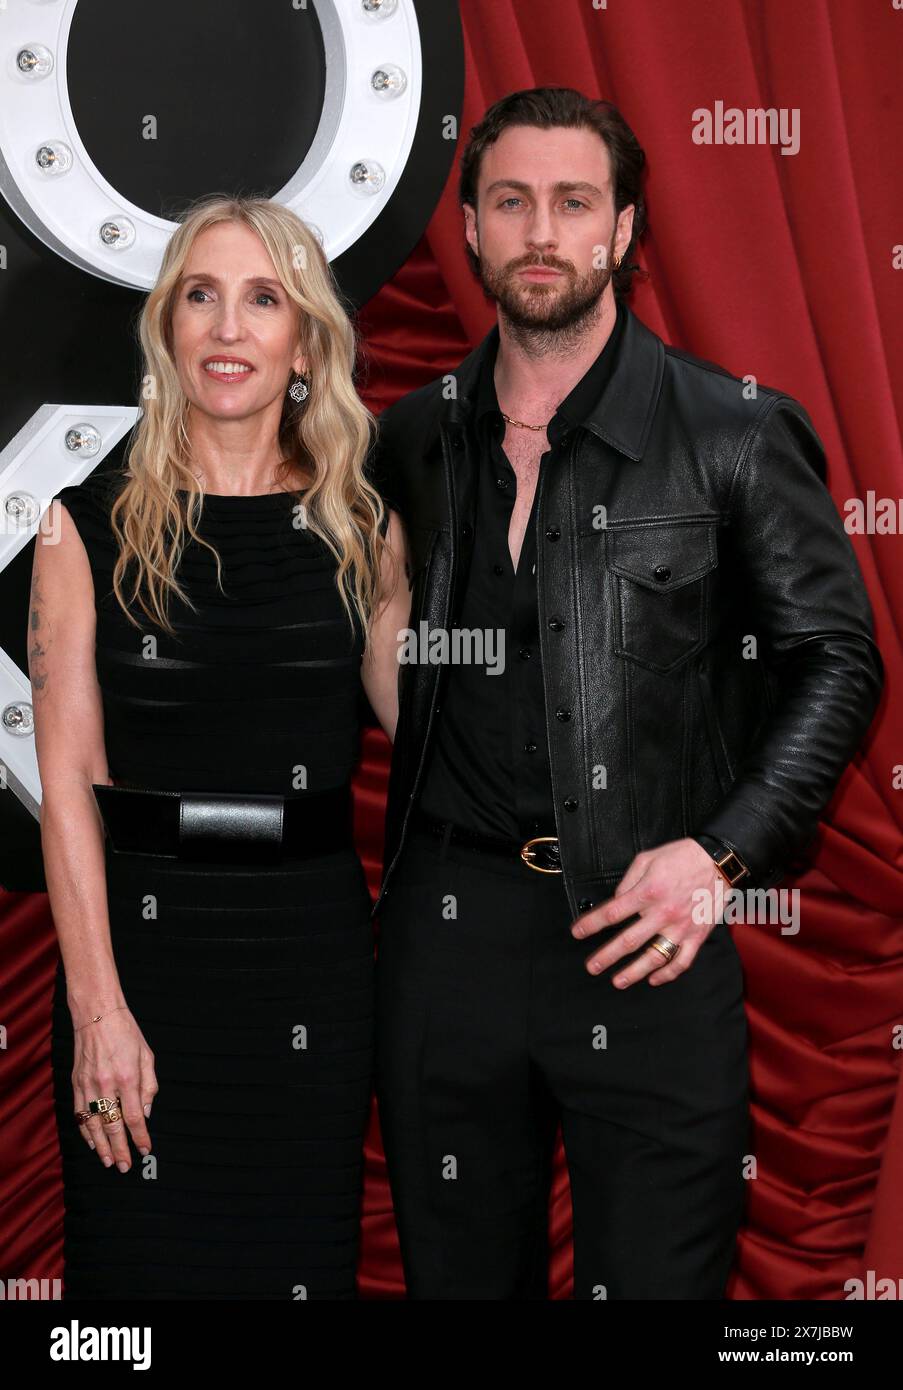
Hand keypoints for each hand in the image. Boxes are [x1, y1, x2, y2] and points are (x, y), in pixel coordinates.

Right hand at [72, 1007, 156, 1170]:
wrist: (96, 1013)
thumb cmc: (125, 1031)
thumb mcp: (147, 1054)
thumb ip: (149, 1085)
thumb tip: (146, 1112)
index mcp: (127, 1077)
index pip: (134, 1117)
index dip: (140, 1137)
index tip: (145, 1150)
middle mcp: (106, 1084)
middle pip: (113, 1126)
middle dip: (120, 1149)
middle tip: (124, 1167)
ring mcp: (88, 1085)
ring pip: (93, 1124)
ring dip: (101, 1146)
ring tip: (108, 1161)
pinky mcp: (76, 1083)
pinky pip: (80, 1113)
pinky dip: (85, 1131)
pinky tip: (92, 1141)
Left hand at [571, 838, 724, 986]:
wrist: (718, 861)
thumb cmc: (681, 857)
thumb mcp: (647, 859)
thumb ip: (628, 881)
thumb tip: (616, 900)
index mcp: (648, 892)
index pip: (612, 913)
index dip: (592, 924)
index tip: (578, 933)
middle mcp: (663, 913)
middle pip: (629, 941)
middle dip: (607, 956)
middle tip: (592, 967)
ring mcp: (681, 927)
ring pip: (654, 957)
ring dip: (634, 972)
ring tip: (618, 981)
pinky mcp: (697, 936)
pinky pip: (682, 961)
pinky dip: (667, 974)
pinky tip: (654, 979)